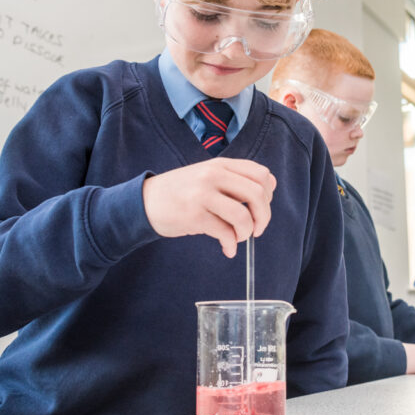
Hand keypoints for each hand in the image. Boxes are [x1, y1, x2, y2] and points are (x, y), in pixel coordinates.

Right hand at [141, 158, 275, 257]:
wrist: (145, 201)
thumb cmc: (180, 192)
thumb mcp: (207, 176)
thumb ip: (234, 179)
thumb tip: (270, 186)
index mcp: (220, 165)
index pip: (261, 174)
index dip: (269, 194)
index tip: (261, 208)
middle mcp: (213, 175)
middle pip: (257, 194)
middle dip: (264, 217)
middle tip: (257, 229)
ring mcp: (203, 195)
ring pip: (243, 216)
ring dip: (246, 233)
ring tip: (239, 239)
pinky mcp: (194, 216)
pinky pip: (225, 233)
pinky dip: (231, 245)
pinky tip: (228, 249)